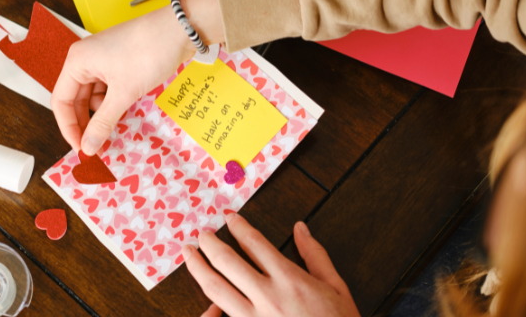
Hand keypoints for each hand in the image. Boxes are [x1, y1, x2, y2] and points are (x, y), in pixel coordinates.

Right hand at [51, 0, 224, 154]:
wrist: (179, 30)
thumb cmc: (147, 54)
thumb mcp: (123, 93)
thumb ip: (103, 122)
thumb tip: (88, 148)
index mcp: (77, 61)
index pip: (61, 101)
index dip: (69, 128)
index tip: (82, 149)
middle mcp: (85, 60)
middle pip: (76, 100)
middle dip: (85, 124)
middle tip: (97, 148)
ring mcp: (103, 61)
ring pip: (93, 96)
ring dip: (101, 116)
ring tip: (113, 134)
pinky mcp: (120, 63)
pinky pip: (109, 90)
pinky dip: (114, 105)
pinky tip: (124, 117)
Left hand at [185, 214, 360, 316]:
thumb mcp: (336, 287)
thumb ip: (316, 256)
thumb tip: (300, 228)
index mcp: (290, 278)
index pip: (255, 243)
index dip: (239, 227)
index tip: (230, 218)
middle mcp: (267, 295)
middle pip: (227, 261)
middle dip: (210, 243)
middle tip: (202, 234)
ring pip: (216, 288)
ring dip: (198, 268)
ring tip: (189, 254)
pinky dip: (208, 312)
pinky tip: (202, 304)